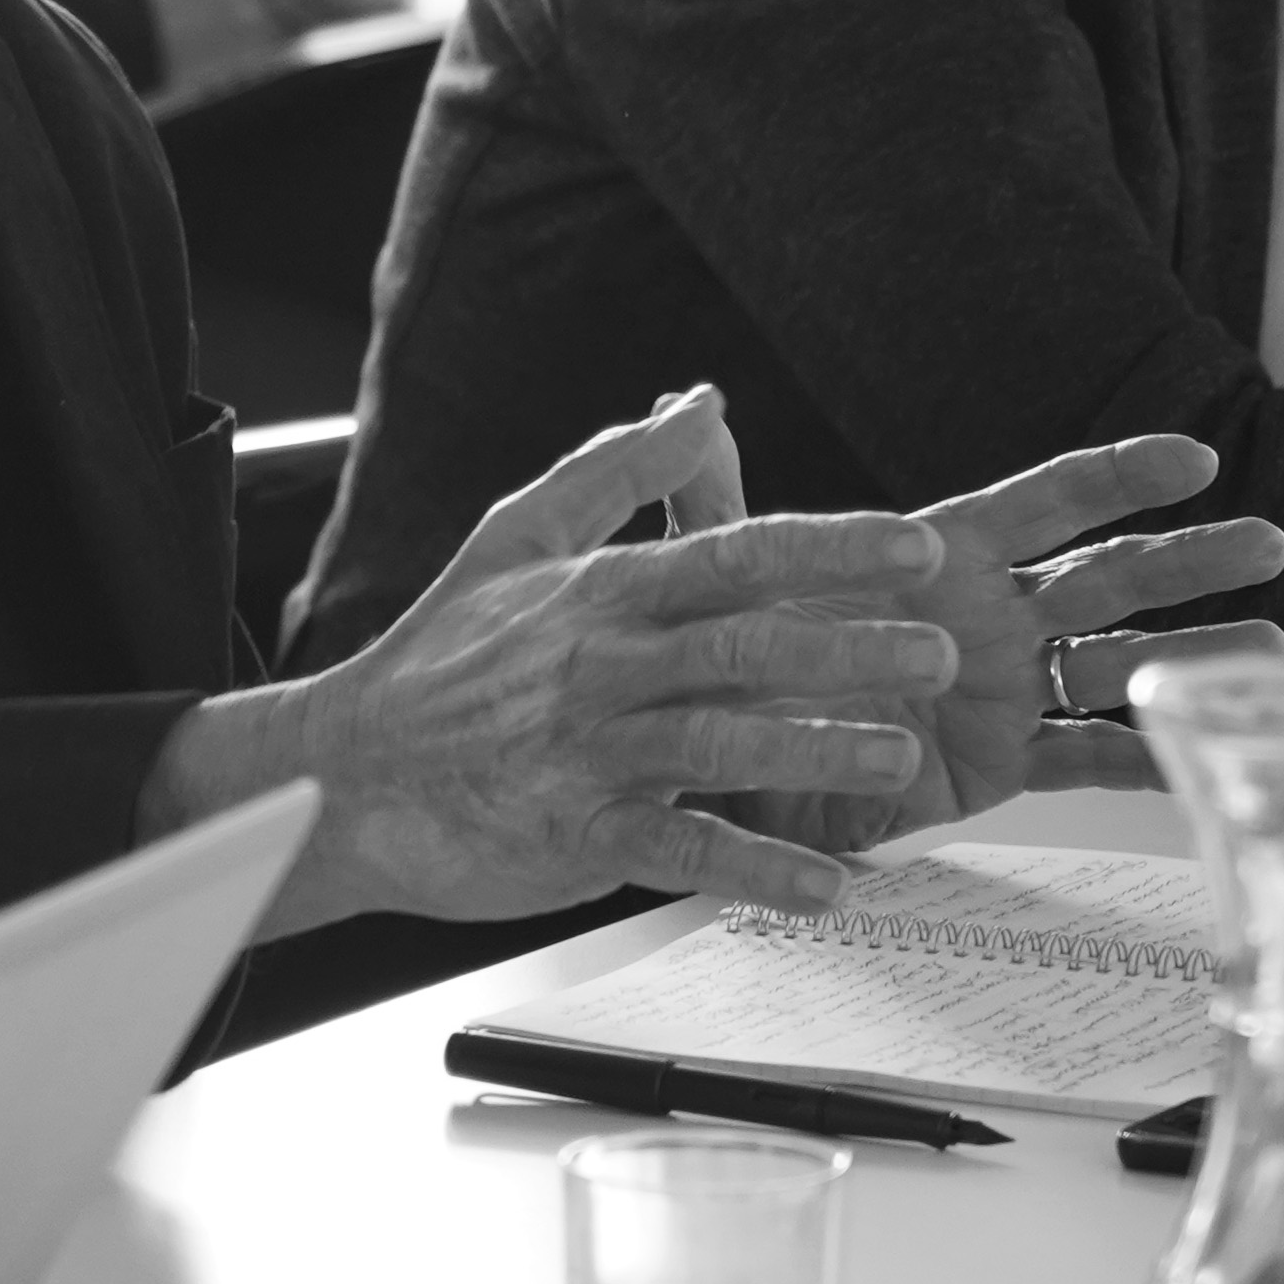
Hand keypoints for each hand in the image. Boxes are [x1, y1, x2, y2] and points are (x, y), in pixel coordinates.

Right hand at [149, 392, 966, 932]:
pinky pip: (678, 850)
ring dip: (813, 751)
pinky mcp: (576, 834)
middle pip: (738, 645)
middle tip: (940, 650)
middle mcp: (599, 664)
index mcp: (598, 589)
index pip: (729, 552)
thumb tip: (701, 395)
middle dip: (845, 646)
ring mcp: (587, 752)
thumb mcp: (517, 534)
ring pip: (715, 744)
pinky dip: (752, 870)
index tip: (915, 545)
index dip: (827, 548)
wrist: (344, 775)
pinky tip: (825, 887)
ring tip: (900, 757)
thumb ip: (618, 467)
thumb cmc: (439, 656)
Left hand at [713, 433, 1283, 853]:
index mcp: (939, 557)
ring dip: (1194, 650)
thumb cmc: (720, 659)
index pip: (1043, 502)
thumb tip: (683, 401)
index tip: (1194, 456)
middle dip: (1186, 558)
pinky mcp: (997, 766)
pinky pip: (1089, 759)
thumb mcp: (714, 571)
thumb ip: (714, 493)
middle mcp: (986, 617)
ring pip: (1117, 662)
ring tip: (1276, 643)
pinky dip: (1151, 757)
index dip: (1118, 476)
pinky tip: (1211, 753)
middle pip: (1107, 576)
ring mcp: (1000, 692)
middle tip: (1267, 541)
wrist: (714, 772)